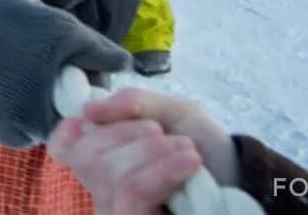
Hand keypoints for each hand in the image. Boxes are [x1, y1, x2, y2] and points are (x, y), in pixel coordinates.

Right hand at [0, 0, 129, 146]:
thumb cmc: (9, 25)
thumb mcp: (62, 28)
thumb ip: (98, 50)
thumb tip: (125, 65)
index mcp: (58, 103)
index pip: (93, 102)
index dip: (88, 78)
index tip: (76, 59)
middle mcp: (38, 126)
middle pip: (73, 112)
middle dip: (69, 89)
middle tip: (53, 60)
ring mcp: (19, 131)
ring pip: (52, 118)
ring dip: (48, 97)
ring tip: (31, 64)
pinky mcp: (4, 132)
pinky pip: (30, 125)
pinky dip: (28, 107)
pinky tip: (16, 81)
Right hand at [49, 116, 201, 213]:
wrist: (243, 182)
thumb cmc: (205, 148)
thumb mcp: (172, 112)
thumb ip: (133, 103)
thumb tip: (87, 109)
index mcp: (106, 158)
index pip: (64, 149)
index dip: (68, 132)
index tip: (93, 118)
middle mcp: (105, 188)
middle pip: (86, 156)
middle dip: (126, 133)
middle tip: (161, 132)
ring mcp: (119, 209)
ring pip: (108, 174)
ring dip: (149, 152)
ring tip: (187, 151)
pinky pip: (130, 194)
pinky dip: (160, 170)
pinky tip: (189, 162)